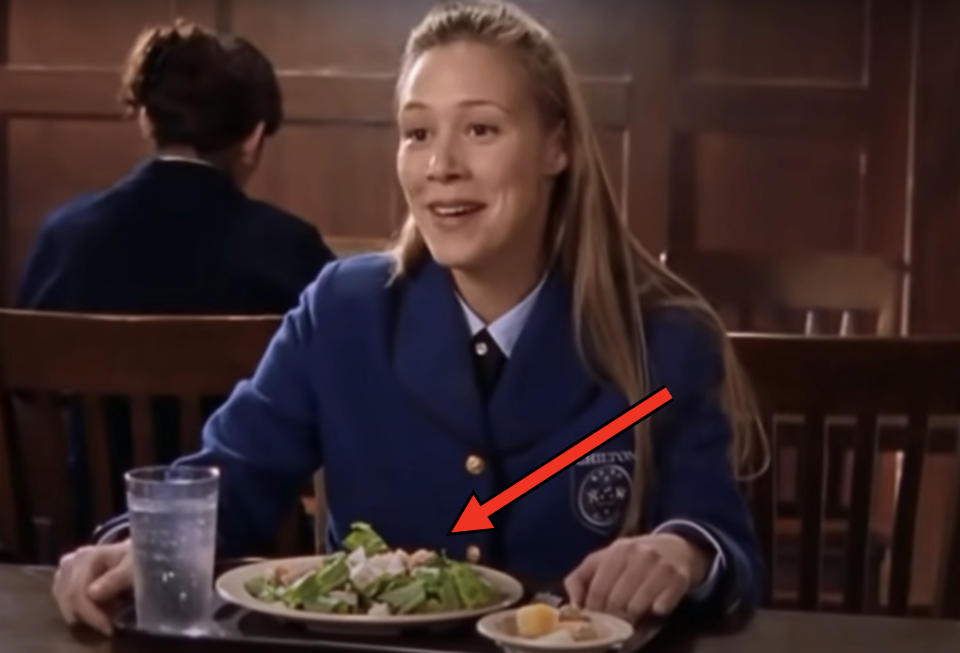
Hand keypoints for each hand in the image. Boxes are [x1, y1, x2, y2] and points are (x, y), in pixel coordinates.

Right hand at [52, 540, 132, 634]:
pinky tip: (96, 609)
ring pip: (64, 601)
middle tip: (108, 625)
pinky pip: (63, 600)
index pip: (78, 591)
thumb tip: (91, 594)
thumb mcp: (133, 568)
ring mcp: (65, 570)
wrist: (134, 554)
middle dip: (88, 616)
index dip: (91, 614)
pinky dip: (79, 609)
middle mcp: (71, 561)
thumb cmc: (136, 560)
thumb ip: (115, 579)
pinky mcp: (64, 578)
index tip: (108, 628)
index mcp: (87, 557)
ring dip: (83, 613)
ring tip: (106, 614)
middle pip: (69, 598)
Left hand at [564, 533, 710, 620]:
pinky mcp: (679, 579)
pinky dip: (655, 611)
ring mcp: (660, 566)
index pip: (598, 588)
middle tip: (613, 621)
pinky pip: (661, 606)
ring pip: (637, 606)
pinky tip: (654, 606)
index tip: (595, 618)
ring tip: (631, 616)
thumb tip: (573, 605)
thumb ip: (581, 577)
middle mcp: (639, 555)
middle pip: (617, 599)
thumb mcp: (605, 559)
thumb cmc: (634, 558)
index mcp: (618, 550)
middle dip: (612, 616)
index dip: (594, 609)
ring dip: (632, 617)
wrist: (677, 547)